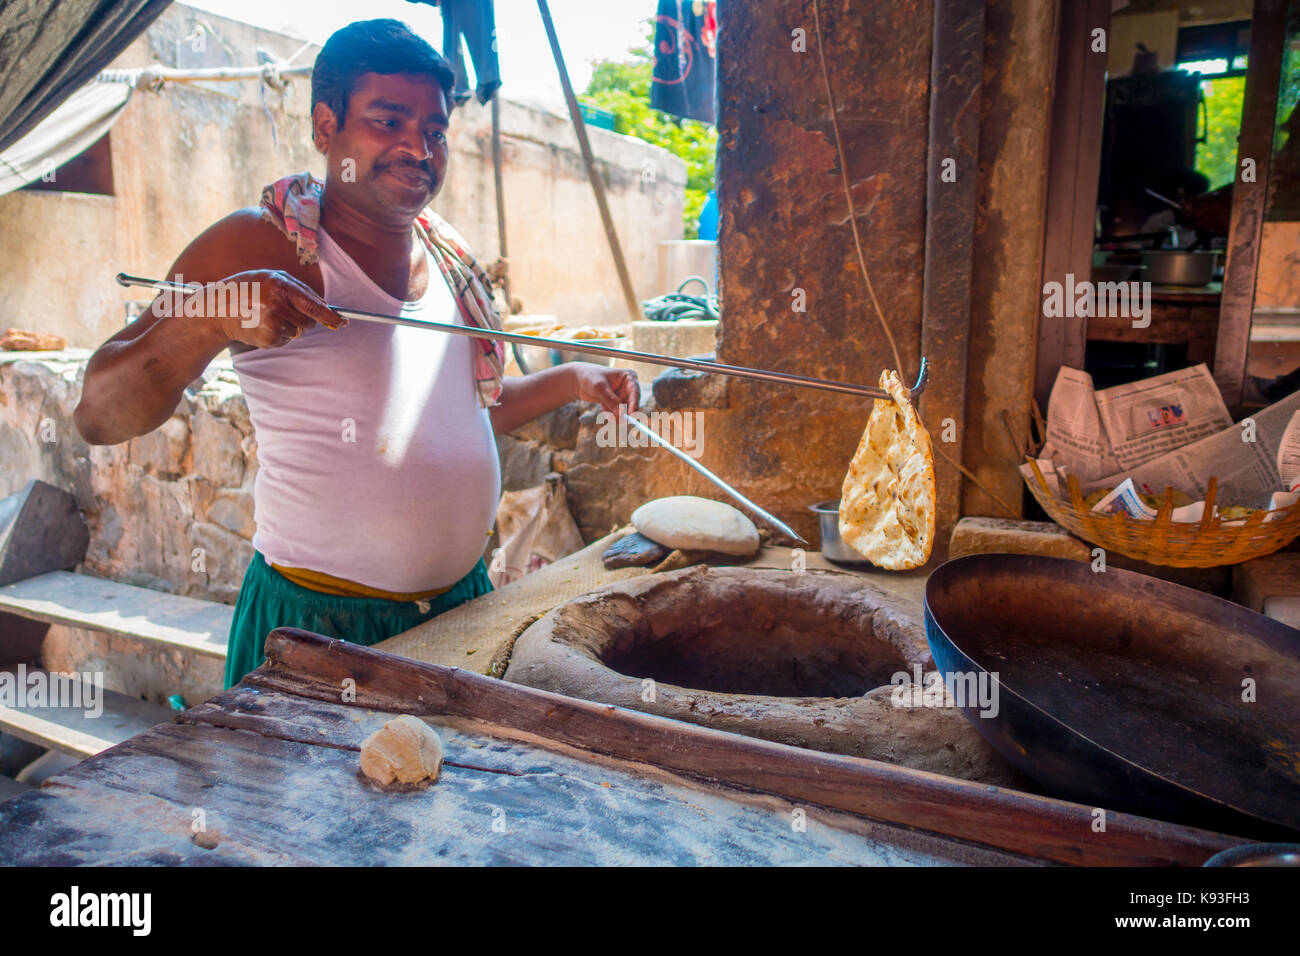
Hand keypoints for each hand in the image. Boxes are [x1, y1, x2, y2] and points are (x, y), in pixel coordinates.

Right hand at [211, 270, 346, 347]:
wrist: (217, 309)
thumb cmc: (247, 290)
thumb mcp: (270, 278)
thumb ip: (298, 289)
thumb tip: (325, 306)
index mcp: (280, 285)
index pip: (314, 305)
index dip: (331, 316)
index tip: (343, 322)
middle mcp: (277, 305)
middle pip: (310, 321)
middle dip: (305, 319)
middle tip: (284, 311)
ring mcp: (272, 324)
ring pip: (299, 331)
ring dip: (290, 326)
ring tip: (267, 316)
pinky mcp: (268, 339)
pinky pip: (286, 340)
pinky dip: (279, 335)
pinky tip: (262, 325)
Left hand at [569, 363, 639, 416]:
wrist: (578, 380)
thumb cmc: (589, 377)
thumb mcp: (599, 387)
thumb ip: (610, 400)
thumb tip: (621, 413)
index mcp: (628, 377)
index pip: (635, 392)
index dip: (634, 404)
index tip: (631, 415)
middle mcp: (628, 386)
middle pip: (632, 404)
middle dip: (623, 412)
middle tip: (613, 418)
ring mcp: (623, 396)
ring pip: (625, 411)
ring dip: (614, 413)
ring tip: (603, 407)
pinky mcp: (617, 403)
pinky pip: (617, 414)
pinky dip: (610, 414)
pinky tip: (603, 406)